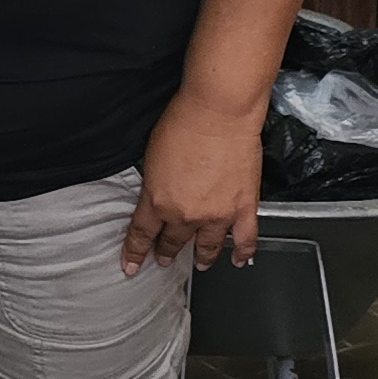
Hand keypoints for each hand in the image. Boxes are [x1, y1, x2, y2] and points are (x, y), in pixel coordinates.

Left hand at [122, 87, 262, 274]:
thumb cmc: (184, 122)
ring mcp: (217, 215)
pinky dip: (244, 253)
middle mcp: (186, 214)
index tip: (132, 266)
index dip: (135, 253)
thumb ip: (155, 182)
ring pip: (208, 247)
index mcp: (158, 200)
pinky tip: (241, 260)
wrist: (218, 113)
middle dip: (166, 252)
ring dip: (203, 258)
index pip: (142, 234)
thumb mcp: (151, 155)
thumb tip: (159, 193)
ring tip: (201, 264)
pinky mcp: (243, 208)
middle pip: (174, 242)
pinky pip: (245, 239)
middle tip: (164, 258)